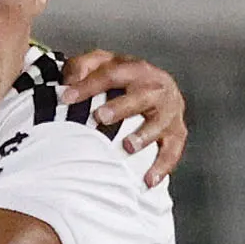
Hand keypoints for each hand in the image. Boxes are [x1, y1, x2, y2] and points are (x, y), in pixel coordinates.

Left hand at [62, 49, 188, 185]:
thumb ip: (82, 68)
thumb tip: (68, 84)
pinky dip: (162, 166)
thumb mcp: (102, 63)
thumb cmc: (126, 79)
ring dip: (144, 136)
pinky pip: (173, 150)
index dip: (88, 85)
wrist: (161, 85)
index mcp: (136, 69)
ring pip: (160, 124)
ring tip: (127, 147)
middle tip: (101, 117)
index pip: (110, 74)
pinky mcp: (178, 131)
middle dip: (121, 107)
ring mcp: (169, 111)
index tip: (66, 98)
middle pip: (140, 96)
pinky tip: (148, 180)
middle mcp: (156, 87)